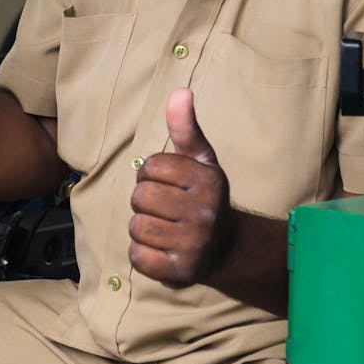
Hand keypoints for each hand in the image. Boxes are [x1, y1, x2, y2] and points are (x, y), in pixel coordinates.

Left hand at [128, 88, 230, 286]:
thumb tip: (180, 92)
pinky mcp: (181, 271)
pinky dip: (142, 254)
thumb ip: (185, 127)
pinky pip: (137, 256)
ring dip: (143, 228)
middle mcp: (205, 212)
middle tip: (165, 209)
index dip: (151, 174)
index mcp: (208, 180)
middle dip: (145, 201)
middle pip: (140, 197)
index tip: (168, 183)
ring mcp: (195, 244)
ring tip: (165, 229)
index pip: (150, 167)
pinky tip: (162, 250)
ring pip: (136, 227)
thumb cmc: (203, 196)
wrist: (226, 248)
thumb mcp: (199, 159)